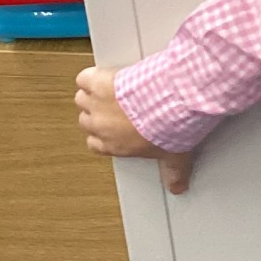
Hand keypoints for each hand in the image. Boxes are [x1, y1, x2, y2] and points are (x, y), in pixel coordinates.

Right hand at [74, 65, 193, 194]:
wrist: (168, 102)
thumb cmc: (169, 128)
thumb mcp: (175, 156)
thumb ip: (174, 172)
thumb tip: (178, 186)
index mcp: (114, 145)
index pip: (95, 144)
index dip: (101, 135)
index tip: (110, 130)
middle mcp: (100, 125)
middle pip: (86, 120)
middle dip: (98, 113)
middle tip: (115, 107)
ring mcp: (97, 103)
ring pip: (82, 98)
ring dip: (93, 94)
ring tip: (111, 89)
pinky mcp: (98, 81)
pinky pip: (84, 78)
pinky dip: (92, 75)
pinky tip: (104, 74)